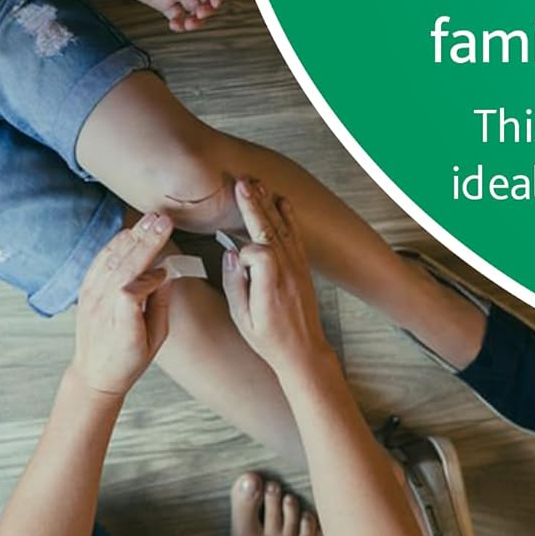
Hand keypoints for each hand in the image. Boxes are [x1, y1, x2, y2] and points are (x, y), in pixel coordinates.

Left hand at [70, 213, 174, 396]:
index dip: (150, 278)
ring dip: (133, 237)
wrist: (95, 372)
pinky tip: (129, 233)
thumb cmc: (129, 361)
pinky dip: (115, 244)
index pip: (131, 293)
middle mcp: (102, 310)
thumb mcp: (156, 341)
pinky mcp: (85, 290)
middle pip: (122, 268)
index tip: (167, 272)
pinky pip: (100, 261)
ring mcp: (90, 298)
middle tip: (164, 221)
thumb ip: (161, 306)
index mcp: (123, 330)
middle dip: (146, 242)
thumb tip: (166, 276)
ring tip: (151, 220)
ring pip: (111, 260)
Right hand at [220, 180, 333, 376]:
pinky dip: (288, 217)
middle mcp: (287, 273)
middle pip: (269, 231)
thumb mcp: (243, 320)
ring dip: (268, 205)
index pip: (258, 252)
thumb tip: (230, 255)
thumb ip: (235, 285)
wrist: (303, 351)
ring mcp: (297, 268)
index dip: (244, 251)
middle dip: (254, 206)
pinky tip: (281, 202)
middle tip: (242, 183)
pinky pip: (296, 236)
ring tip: (255, 184)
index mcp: (269, 287)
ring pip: (282, 229)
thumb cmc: (270, 340)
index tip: (235, 263)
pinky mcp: (303, 268)